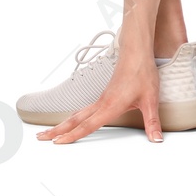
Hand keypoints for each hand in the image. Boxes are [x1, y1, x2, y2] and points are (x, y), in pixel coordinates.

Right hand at [37, 49, 162, 143]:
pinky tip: (72, 120)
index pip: (87, 125)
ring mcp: (102, 98)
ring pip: (77, 113)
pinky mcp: (105, 94)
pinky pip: (84, 108)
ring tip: (49, 132)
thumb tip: (156, 140)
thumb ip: (153, 122)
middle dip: (57, 130)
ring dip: (62, 123)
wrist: (138, 52)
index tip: (57, 144)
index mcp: (110, 106)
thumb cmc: (143, 72)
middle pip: (74, 120)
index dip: (72, 136)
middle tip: (39, 138)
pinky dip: (73, 117)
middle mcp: (102, 103)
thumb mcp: (151, 99)